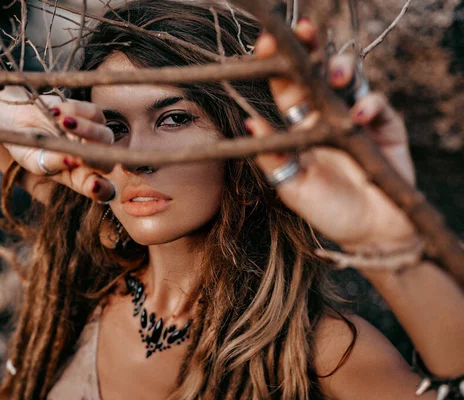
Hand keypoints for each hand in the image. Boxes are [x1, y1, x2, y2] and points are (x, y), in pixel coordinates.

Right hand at [4, 96, 116, 202]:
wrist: (14, 118)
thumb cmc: (24, 145)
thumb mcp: (31, 159)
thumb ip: (50, 163)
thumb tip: (70, 160)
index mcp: (79, 178)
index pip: (102, 190)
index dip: (103, 190)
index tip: (93, 185)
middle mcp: (91, 160)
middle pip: (107, 163)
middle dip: (95, 158)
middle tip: (76, 151)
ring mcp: (94, 137)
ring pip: (105, 136)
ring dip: (86, 129)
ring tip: (62, 122)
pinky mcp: (92, 115)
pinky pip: (94, 113)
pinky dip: (76, 111)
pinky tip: (55, 112)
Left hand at [247, 20, 418, 251]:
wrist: (370, 233)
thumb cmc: (327, 210)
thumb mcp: (293, 187)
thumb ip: (273, 157)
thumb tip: (249, 123)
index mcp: (300, 126)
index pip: (286, 87)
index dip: (276, 64)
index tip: (265, 44)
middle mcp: (326, 115)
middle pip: (316, 72)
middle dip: (310, 48)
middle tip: (302, 30)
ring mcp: (356, 117)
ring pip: (349, 78)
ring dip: (341, 68)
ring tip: (335, 75)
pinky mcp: (384, 125)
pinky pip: (377, 104)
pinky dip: (370, 104)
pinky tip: (360, 116)